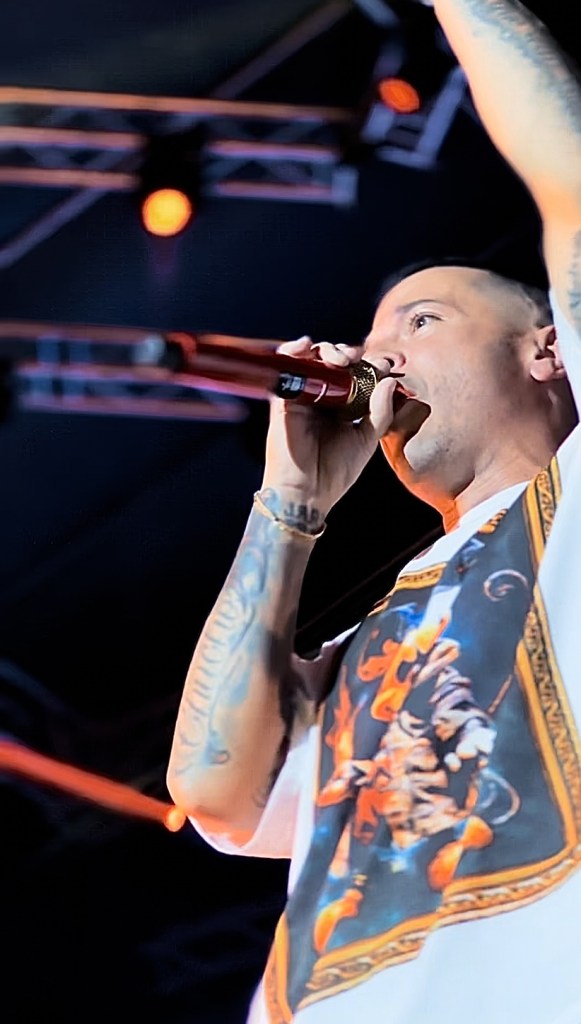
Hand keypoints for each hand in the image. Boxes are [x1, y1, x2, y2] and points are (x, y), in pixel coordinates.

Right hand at [261, 335, 397, 516]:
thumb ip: (381, 411)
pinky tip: (308, 346)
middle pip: (335, 362)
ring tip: (343, 359)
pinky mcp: (284, 398)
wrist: (308, 491)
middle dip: (351, 354)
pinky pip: (286, 366)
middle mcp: (322, 398)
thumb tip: (389, 381)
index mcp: (343, 406)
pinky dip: (294, 349)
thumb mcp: (367, 439)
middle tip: (362, 360)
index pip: (358, 375)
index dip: (373, 364)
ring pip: (313, 359)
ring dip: (329, 350)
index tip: (391, 363)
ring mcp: (303, 397)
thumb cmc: (336, 471)